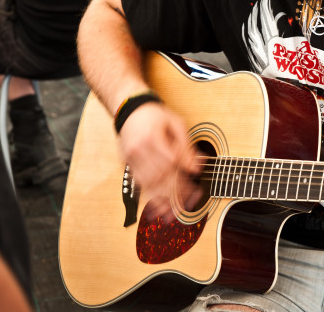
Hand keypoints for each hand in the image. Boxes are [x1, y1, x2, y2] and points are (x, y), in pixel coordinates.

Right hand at [117, 102, 201, 219]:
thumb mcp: (176, 123)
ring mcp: (130, 159)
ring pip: (148, 184)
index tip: (196, 188)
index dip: (184, 177)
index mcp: (152, 137)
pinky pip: (139, 185)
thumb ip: (186, 145)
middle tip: (188, 204)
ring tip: (175, 212)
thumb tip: (196, 166)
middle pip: (159, 176)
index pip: (171, 162)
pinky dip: (150, 196)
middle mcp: (138, 149)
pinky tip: (160, 207)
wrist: (130, 110)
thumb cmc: (156, 116)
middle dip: (175, 193)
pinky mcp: (127, 165)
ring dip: (162, 199)